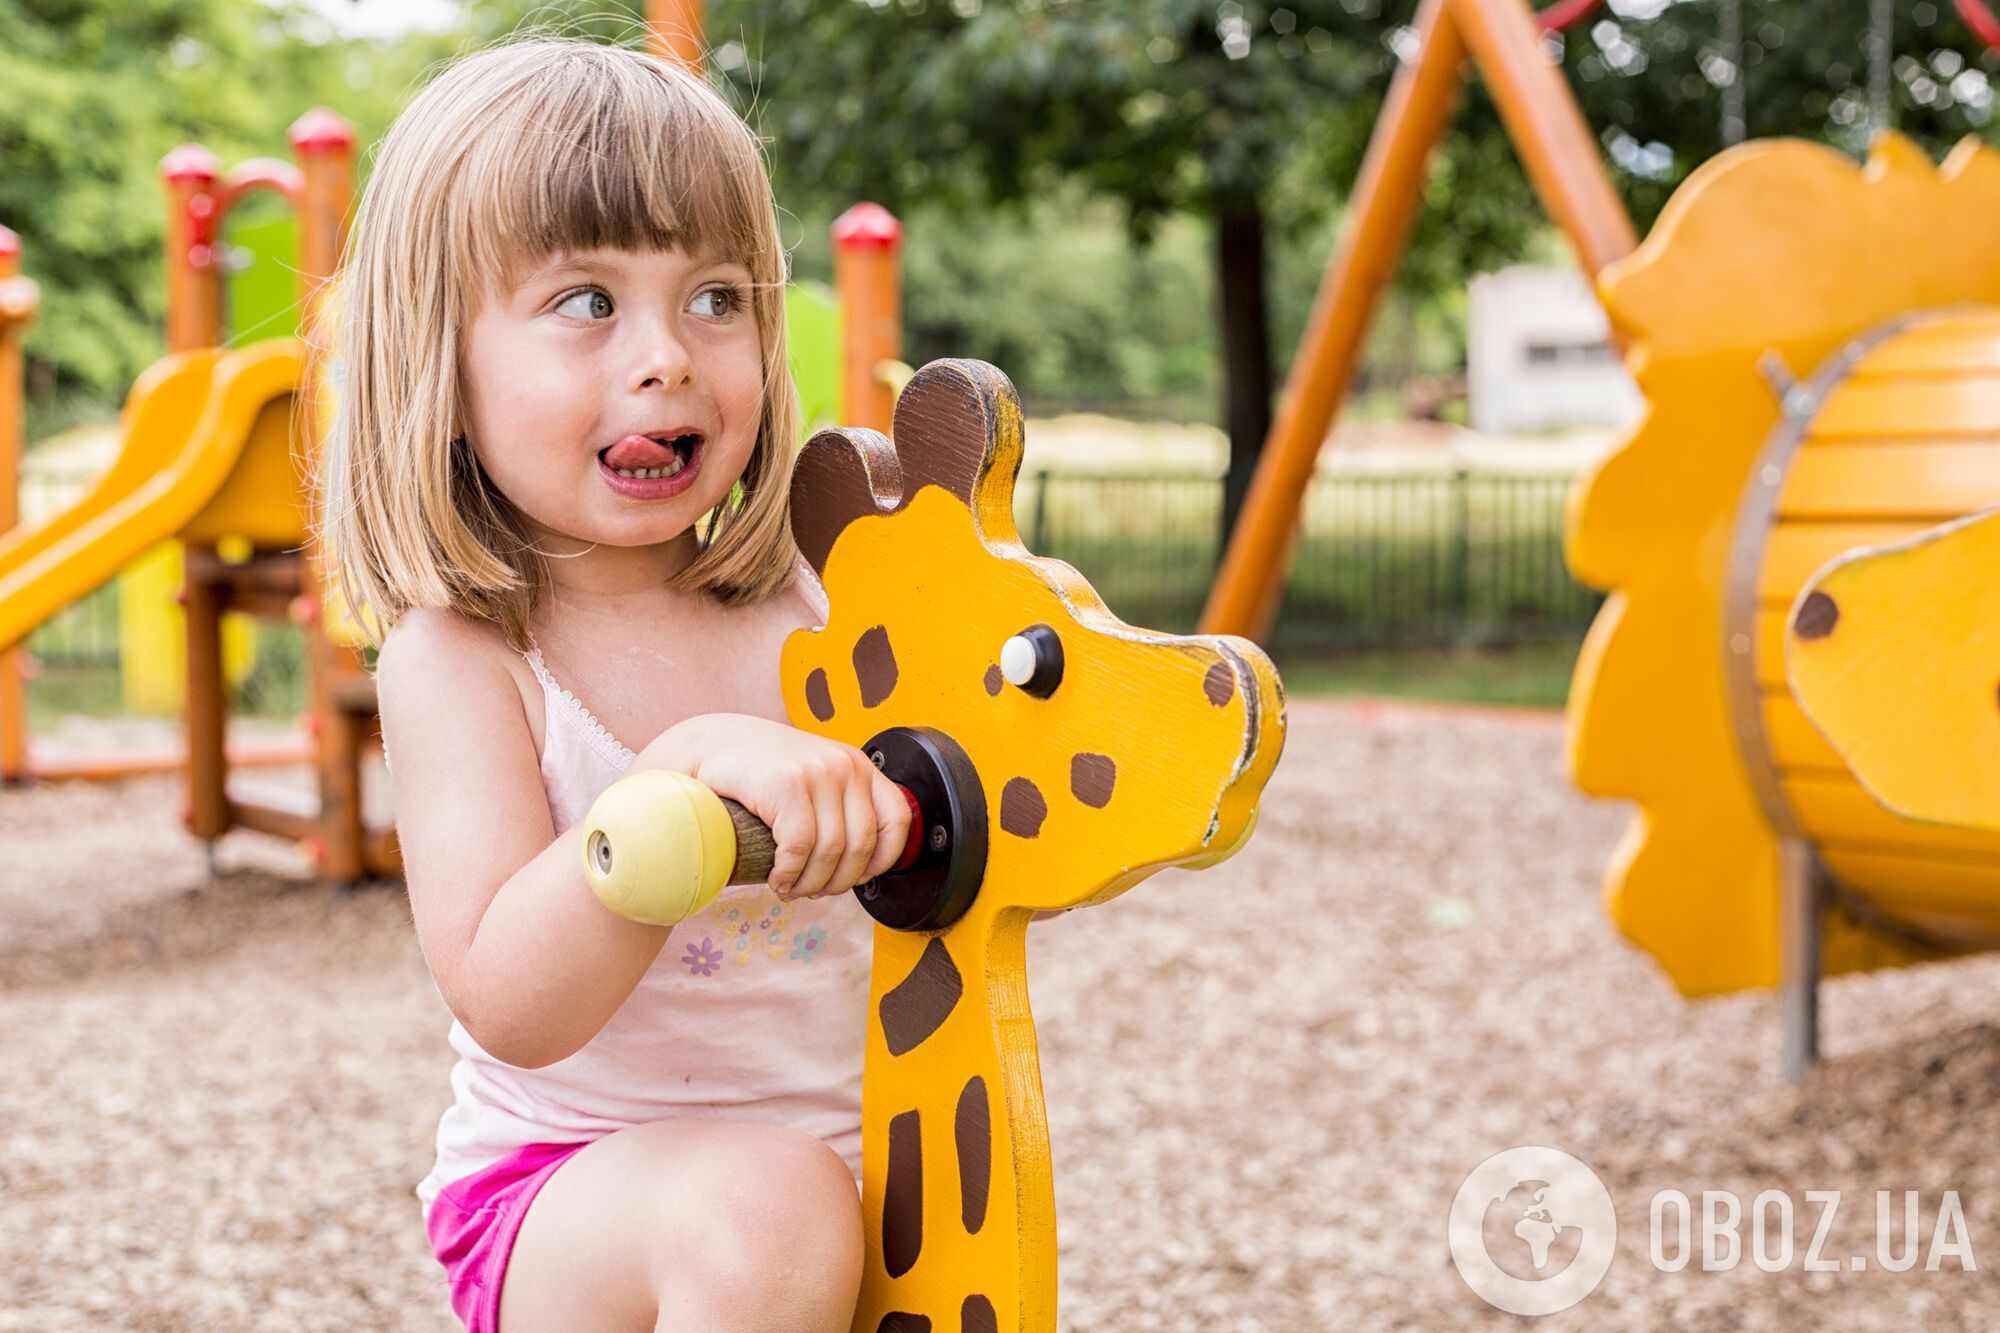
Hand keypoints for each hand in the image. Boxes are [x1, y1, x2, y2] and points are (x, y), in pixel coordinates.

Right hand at [634, 715, 912, 901]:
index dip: (881, 860)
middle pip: (861, 847)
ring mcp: (817, 771)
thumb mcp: (813, 783)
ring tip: (789, 888)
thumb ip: (840, 809)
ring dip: (809, 884)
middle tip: (811, 892)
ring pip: (831, 852)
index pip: (897, 820)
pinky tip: (776, 879)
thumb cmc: (760, 776)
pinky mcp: (787, 784)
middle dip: (836, 883)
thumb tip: (865, 867)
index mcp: (858, 765)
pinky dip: (788, 874)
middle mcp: (846, 765)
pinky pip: (799, 847)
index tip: (855, 878)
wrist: (707, 747)